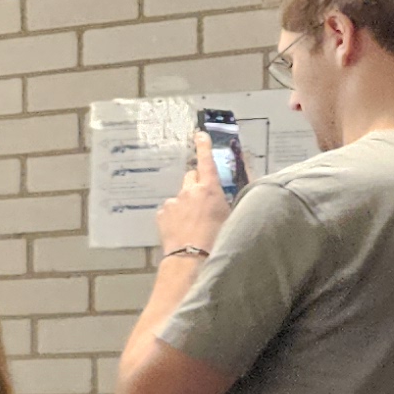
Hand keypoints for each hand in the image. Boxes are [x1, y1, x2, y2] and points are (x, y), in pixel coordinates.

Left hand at [157, 137, 230, 261]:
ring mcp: (173, 201)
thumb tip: (224, 195)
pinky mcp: (162, 213)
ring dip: (186, 203)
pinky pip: (170, 209)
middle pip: (191, 177)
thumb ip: (226, 199)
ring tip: (192, 222)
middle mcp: (189, 191)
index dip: (204, 146)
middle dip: (197, 185)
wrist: (192, 258)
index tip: (199, 135)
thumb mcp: (231, 216)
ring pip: (181, 196)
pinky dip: (175, 215)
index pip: (207, 161)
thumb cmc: (217, 239)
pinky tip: (181, 229)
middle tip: (203, 202)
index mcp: (210, 189)